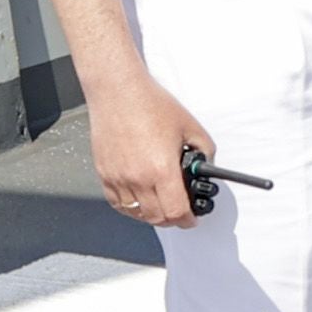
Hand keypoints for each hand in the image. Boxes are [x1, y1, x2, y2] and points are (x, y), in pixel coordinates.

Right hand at [88, 75, 220, 227]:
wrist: (118, 91)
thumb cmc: (148, 103)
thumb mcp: (189, 126)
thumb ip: (204, 150)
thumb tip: (207, 165)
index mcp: (161, 169)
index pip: (176, 212)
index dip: (188, 220)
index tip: (191, 219)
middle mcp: (138, 178)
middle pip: (156, 218)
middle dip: (172, 220)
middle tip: (179, 213)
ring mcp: (118, 178)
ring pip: (136, 213)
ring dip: (151, 215)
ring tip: (161, 206)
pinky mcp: (104, 173)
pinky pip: (117, 203)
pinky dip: (130, 207)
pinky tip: (139, 199)